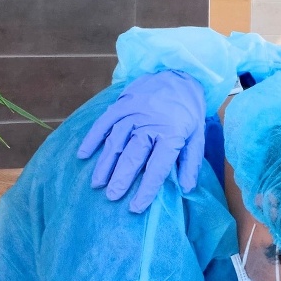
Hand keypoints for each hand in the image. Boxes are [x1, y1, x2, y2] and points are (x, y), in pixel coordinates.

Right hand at [78, 70, 206, 212]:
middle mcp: (149, 124)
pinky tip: (83, 155)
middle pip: (133, 156)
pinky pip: (103, 123)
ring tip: (97, 184)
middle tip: (112, 197)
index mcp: (171, 134)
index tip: (136, 207)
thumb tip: (186, 188)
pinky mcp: (120, 104)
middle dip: (121, 179)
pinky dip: (92, 139)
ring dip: (105, 164)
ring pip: (115, 142)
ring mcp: (132, 113)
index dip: (146, 189)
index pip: (157, 167)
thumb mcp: (198, 136)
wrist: (179, 73)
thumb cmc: (188, 111)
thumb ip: (190, 162)